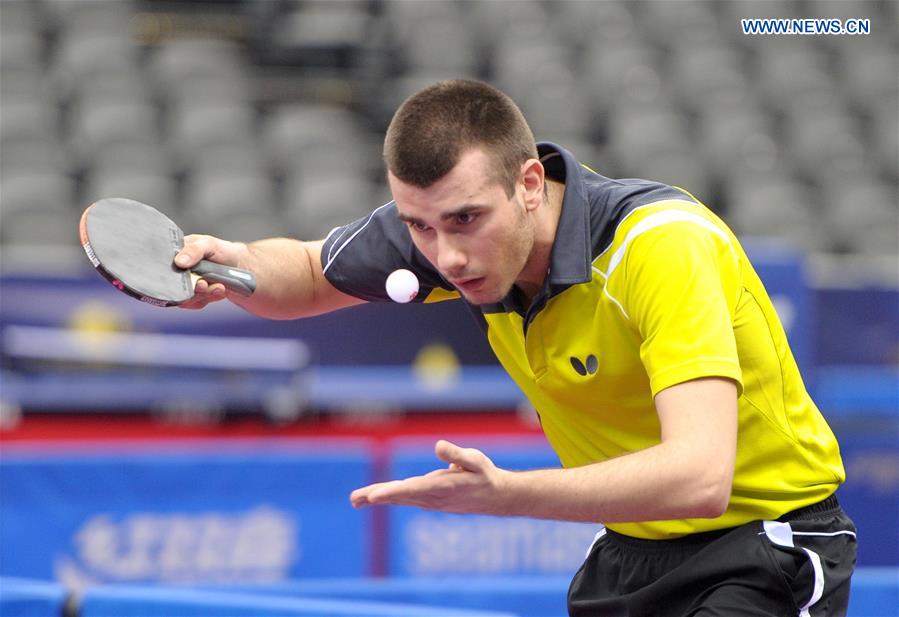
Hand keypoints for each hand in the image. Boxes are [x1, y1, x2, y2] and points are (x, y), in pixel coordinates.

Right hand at [174, 234, 245, 309]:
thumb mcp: (208, 244)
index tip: (185, 275)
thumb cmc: (222, 251)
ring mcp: (186, 285)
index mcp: (175, 255)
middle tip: (204, 284)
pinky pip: (196, 303)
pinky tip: (219, 289)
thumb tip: (179, 262)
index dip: (168, 273)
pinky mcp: (196, 296)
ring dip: (202, 294)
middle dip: (190, 288)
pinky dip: (208, 298)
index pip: (161, 266)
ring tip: (217, 286)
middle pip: (172, 286)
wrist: (241, 265)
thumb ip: (193, 250)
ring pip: (184, 298)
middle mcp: (178, 272)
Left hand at [350, 440, 510, 514]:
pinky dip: (386, 497)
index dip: (393, 493)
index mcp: (444, 488)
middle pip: (400, 496)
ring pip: (399, 498)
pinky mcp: (427, 500)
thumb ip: (456, 455)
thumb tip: (438, 446)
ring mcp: (429, 501)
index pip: (413, 490)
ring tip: (354, 500)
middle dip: (377, 496)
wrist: (494, 497)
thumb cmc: (484, 475)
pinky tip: (370, 498)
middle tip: (355, 499)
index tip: (374, 496)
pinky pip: (403, 498)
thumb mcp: (476, 461)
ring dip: (376, 498)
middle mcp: (432, 498)